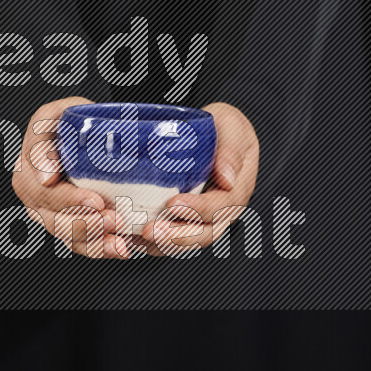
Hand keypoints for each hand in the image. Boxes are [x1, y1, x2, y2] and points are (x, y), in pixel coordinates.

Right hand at [11, 97, 131, 258]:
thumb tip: (47, 176)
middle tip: (114, 219)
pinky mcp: (63, 223)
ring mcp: (45, 209)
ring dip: (93, 240)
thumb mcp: (64, 112)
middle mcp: (32, 188)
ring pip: (64, 233)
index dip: (69, 198)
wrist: (90, 133)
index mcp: (29, 160)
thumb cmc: (77, 120)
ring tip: (119, 241)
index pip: (43, 185)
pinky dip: (98, 249)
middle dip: (85, 221)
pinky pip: (77, 243)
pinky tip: (119, 248)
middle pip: (53, 215)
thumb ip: (50, 135)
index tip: (95, 201)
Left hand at [139, 102, 259, 255]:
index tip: (173, 204)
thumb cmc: (224, 126)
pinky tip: (132, 237)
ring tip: (137, 237)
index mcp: (237, 188)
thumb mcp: (231, 126)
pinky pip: (173, 238)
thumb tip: (227, 179)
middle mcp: (223, 209)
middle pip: (205, 233)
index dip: (198, 210)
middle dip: (177, 236)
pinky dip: (154, 242)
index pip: (222, 207)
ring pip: (187, 241)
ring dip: (163, 244)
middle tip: (150, 230)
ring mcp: (205, 217)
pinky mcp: (187, 218)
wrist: (216, 131)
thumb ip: (230, 149)